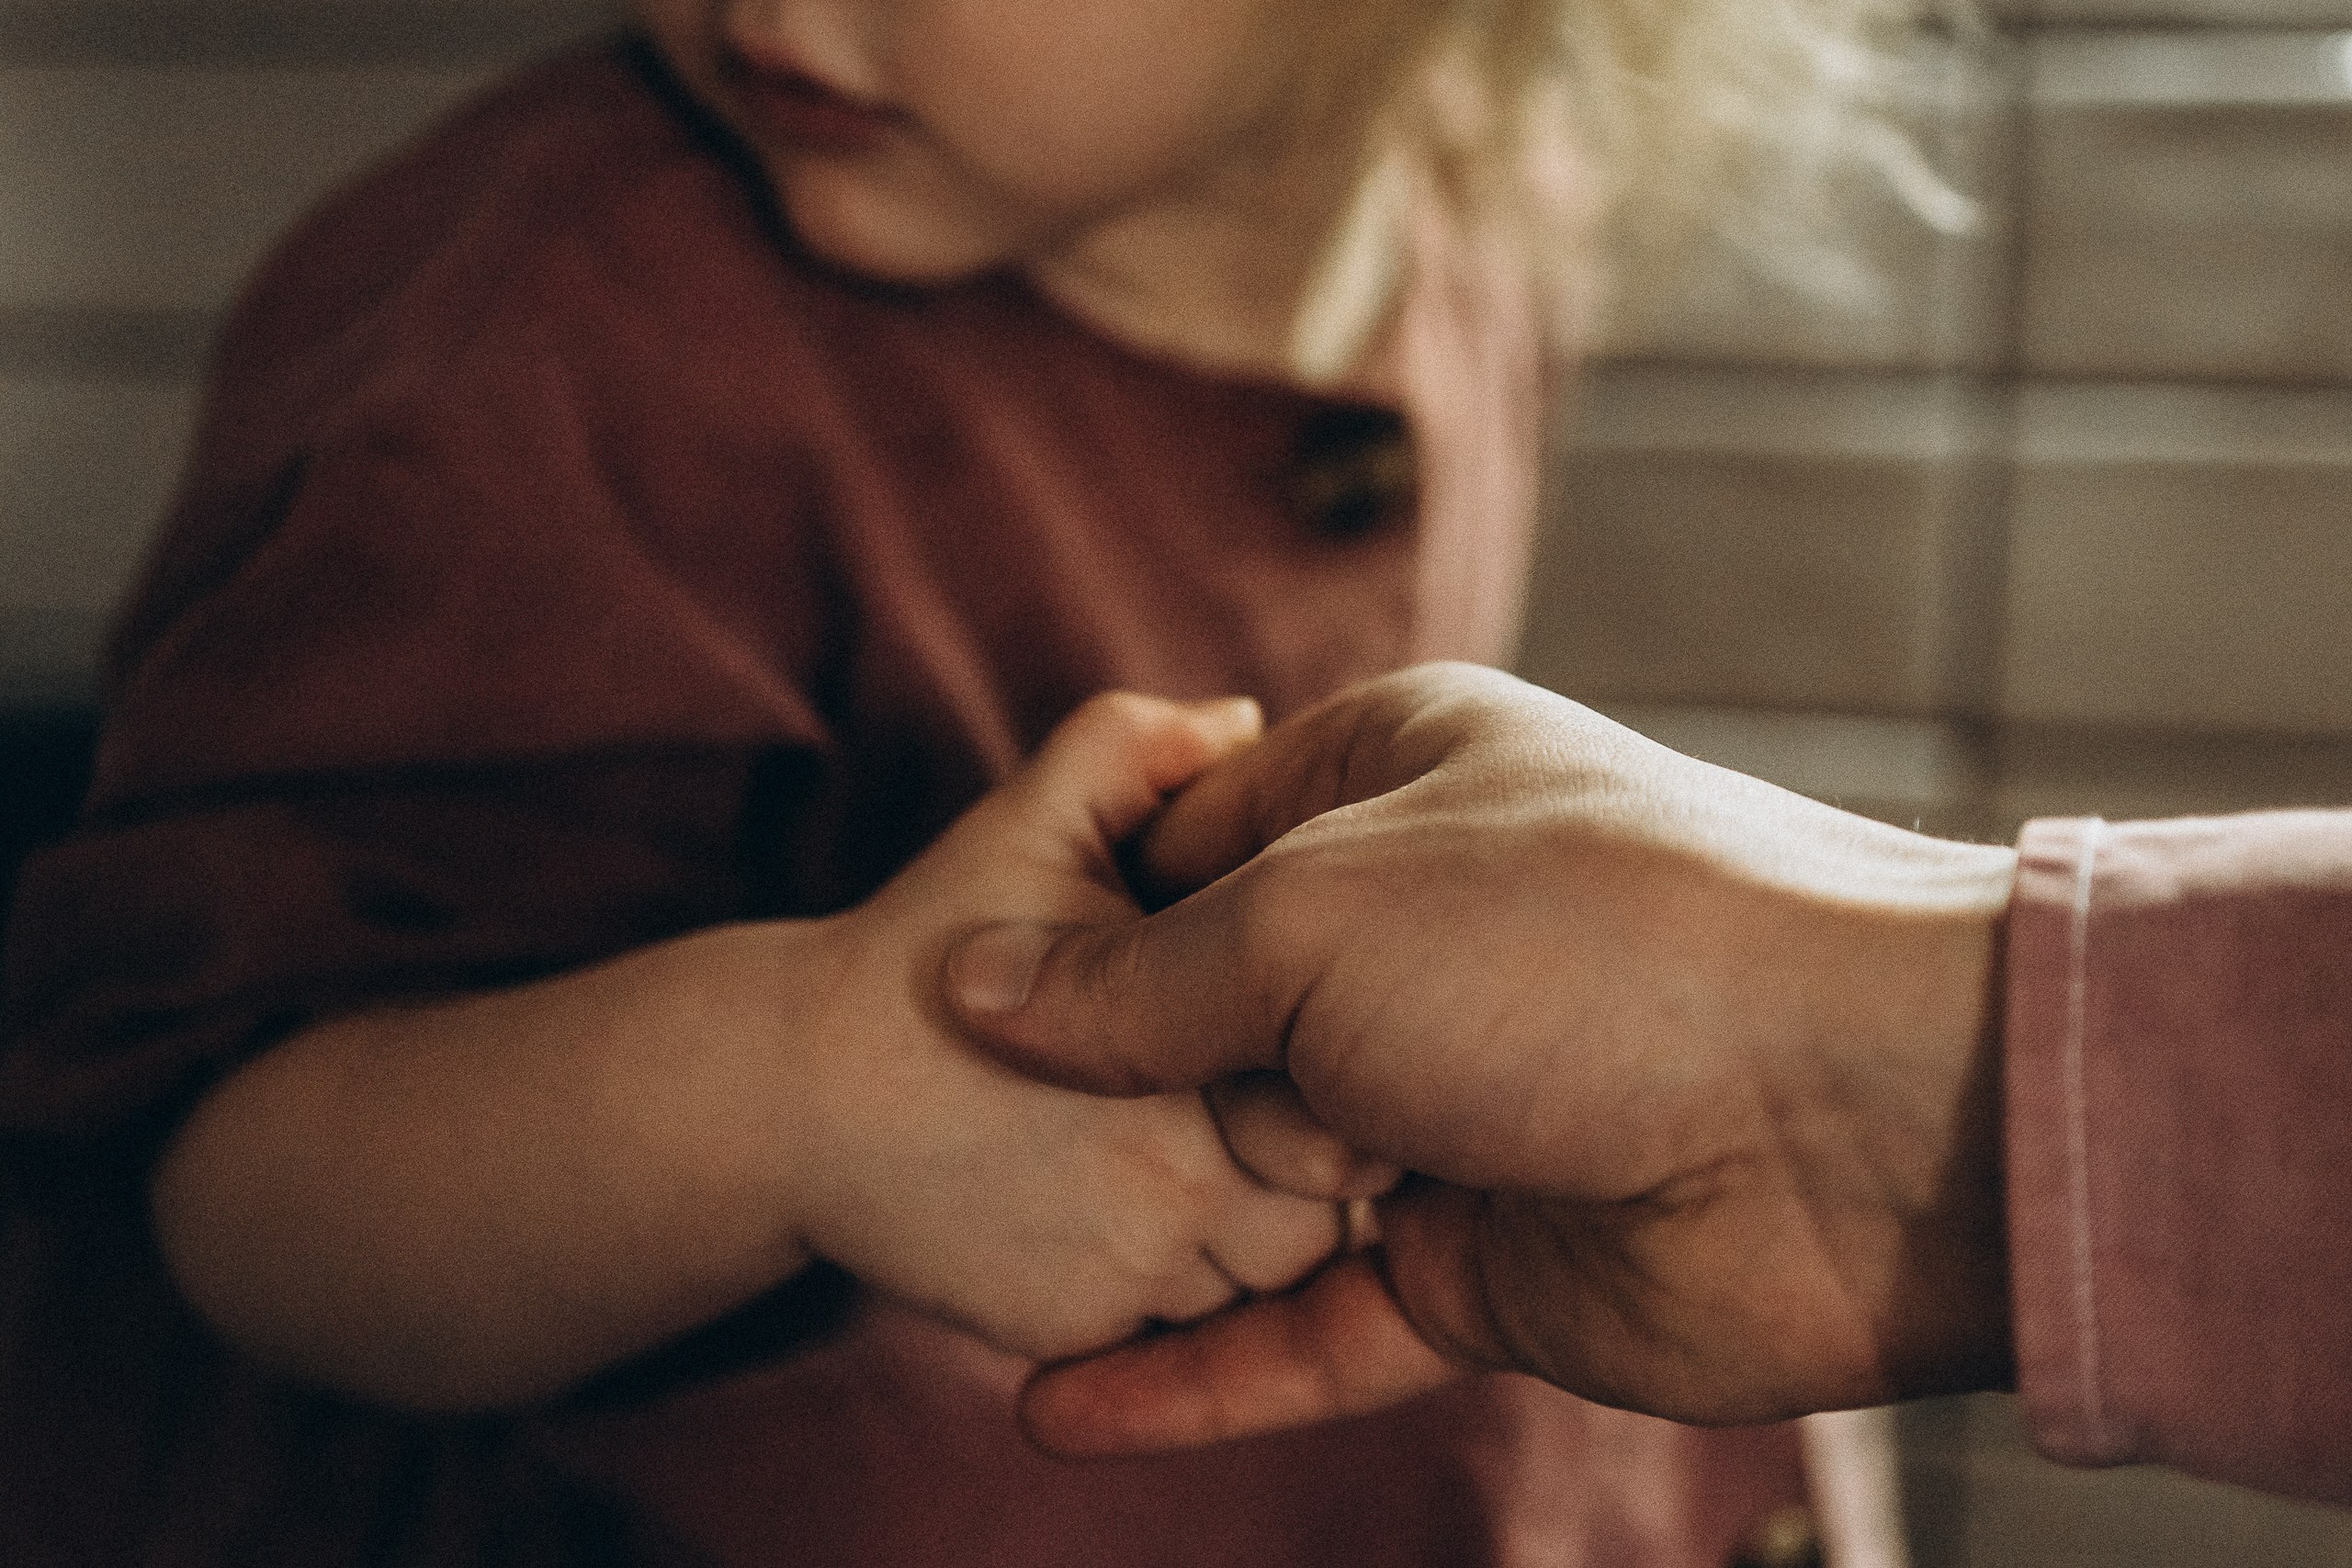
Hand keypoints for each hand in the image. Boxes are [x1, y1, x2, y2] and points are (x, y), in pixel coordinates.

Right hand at [786, 692, 1347, 1360]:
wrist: (778, 1099)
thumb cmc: (920, 945)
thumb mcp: (1043, 809)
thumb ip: (1143, 752)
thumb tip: (1238, 723)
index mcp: (1211, 1012)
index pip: (1334, 1052)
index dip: (1309, 1037)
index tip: (1267, 1015)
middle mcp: (1194, 1156)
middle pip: (1325, 1182)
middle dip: (1297, 1150)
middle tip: (1214, 1094)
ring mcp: (1138, 1263)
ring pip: (1267, 1271)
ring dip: (1242, 1233)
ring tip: (1150, 1153)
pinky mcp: (1084, 1338)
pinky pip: (1184, 1340)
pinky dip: (1173, 1301)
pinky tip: (1105, 1216)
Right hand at [944, 663, 2018, 1451]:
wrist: (1857, 1117)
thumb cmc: (1584, 940)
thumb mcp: (1316, 916)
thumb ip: (1140, 976)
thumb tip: (980, 993)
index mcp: (1385, 786)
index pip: (1180, 851)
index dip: (1076, 923)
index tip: (959, 998)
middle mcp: (1411, 941)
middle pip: (1201, 1030)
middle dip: (1115, 1094)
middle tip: (1012, 1144)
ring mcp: (1447, 1111)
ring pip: (1250, 1191)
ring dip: (1145, 1239)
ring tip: (1002, 1280)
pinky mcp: (1478, 1264)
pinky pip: (1311, 1331)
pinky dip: (1197, 1375)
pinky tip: (1062, 1407)